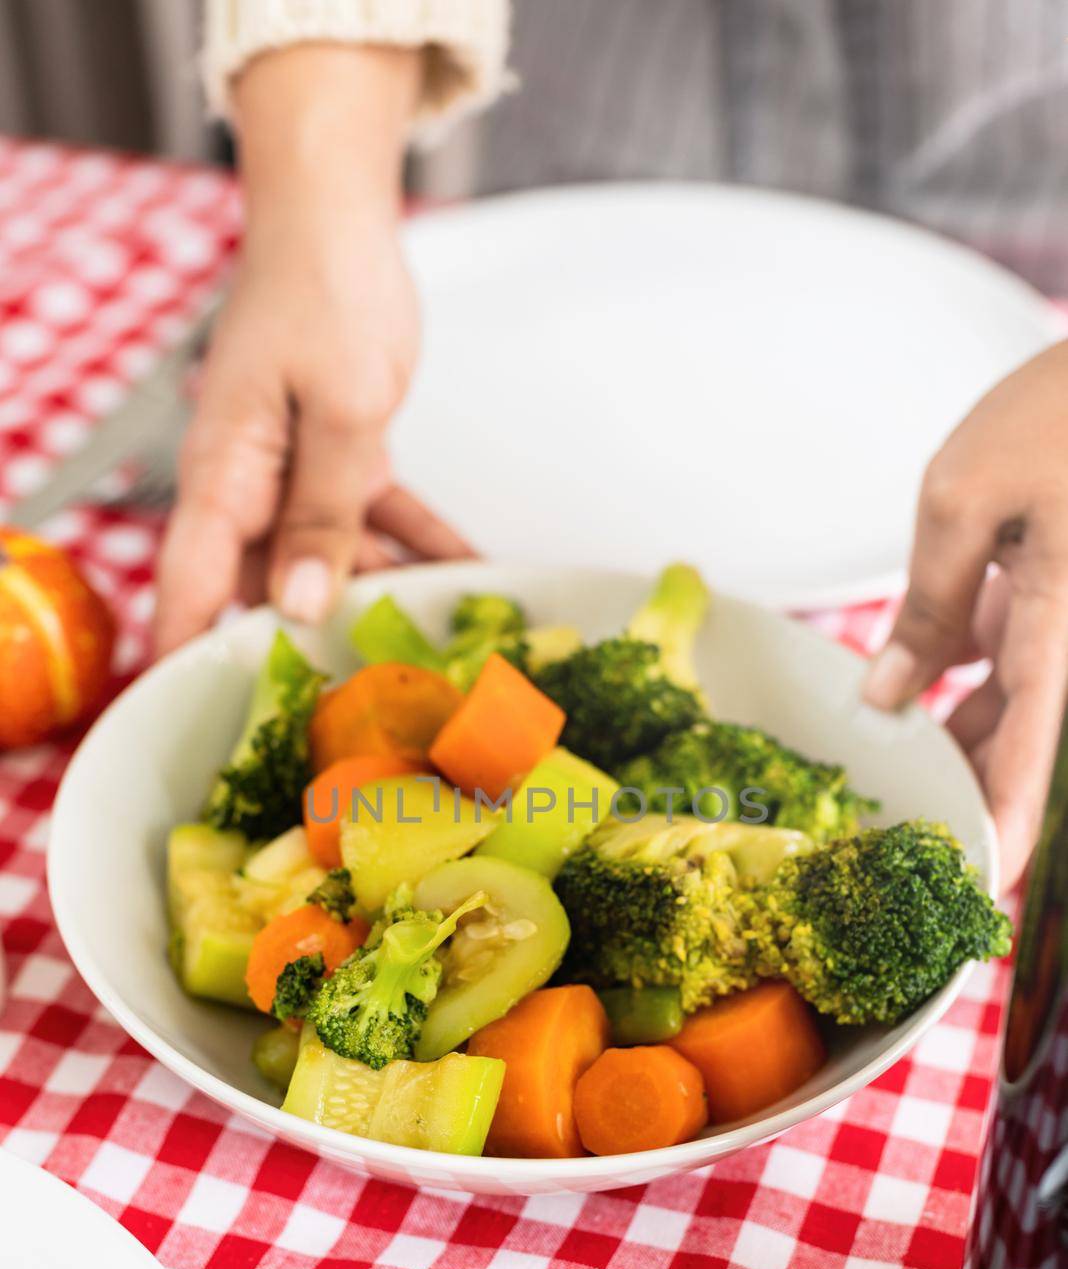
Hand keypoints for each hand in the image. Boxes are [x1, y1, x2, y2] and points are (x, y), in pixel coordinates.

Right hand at [153, 45, 472, 656]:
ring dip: (384, 598)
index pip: (192, 592)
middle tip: (366, 715)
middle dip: (312, 647)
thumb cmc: (325, 289)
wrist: (340, 214)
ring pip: (331, 561)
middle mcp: (248, 487)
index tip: (209, 729)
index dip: (193, 664)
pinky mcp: (337, 456)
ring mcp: (292, 474)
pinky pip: (377, 520)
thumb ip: (322, 514)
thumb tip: (297, 606)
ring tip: (438, 654)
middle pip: (267, 591)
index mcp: (223, 478)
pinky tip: (472, 579)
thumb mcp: (338, 411)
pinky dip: (421, 545)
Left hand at [864, 339, 1067, 888]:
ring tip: (886, 775)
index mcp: (1059, 625)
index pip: (1032, 749)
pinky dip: (959, 684)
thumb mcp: (960, 501)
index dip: (1007, 821)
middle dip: (967, 789)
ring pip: (1009, 706)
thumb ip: (926, 606)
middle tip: (905, 839)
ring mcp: (1060, 620)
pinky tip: (906, 697)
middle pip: (1018, 740)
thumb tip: (887, 696)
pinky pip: (1008, 662)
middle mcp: (1067, 639)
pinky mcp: (1050, 595)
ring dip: (954, 740)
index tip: (983, 882)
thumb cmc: (1054, 414)